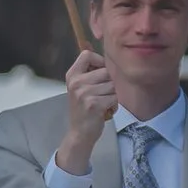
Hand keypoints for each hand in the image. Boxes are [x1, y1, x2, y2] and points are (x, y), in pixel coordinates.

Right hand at [56, 49, 116, 172]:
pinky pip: (114, 97)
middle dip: (110, 83)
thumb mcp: (80, 87)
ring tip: (104, 103)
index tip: (102, 72)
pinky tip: (106, 110)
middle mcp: (76, 82)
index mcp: (72, 75)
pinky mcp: (94, 104)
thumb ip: (90, 73)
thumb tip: (108, 58)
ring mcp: (84, 93)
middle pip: (106, 71)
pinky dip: (114, 105)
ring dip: (113, 95)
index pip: (87, 55)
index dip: (99, 61)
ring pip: (113, 85)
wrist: (80, 133)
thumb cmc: (84, 108)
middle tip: (103, 94)